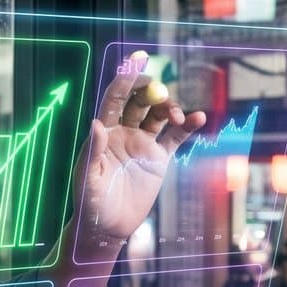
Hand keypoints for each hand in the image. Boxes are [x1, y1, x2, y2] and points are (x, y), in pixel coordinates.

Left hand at [79, 51, 207, 244]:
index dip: (126, 78)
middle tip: (162, 94)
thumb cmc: (90, 204)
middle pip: (140, 100)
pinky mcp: (159, 158)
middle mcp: (123, 132)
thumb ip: (92, 151)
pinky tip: (199, 118)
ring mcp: (142, 143)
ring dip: (170, 108)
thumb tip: (96, 123)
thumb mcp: (88, 179)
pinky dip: (188, 126)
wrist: (107, 227)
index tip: (138, 59)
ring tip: (178, 117)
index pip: (115, 98)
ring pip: (158, 115)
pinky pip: (175, 137)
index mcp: (103, 132)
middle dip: (152, 91)